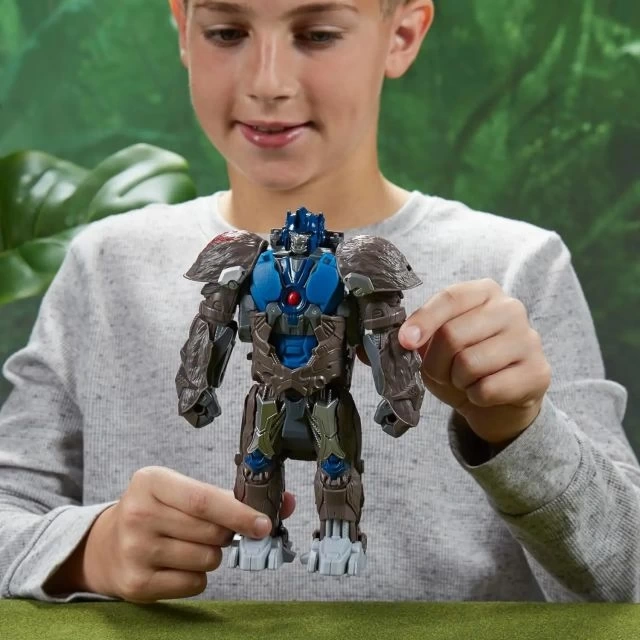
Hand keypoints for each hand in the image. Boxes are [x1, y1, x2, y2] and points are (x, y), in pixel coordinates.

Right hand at [45, 467, 294, 602]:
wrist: (105, 544)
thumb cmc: (156, 511)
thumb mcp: (182, 490)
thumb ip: (231, 496)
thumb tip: (287, 503)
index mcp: (152, 482)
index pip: (204, 500)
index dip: (239, 513)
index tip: (264, 523)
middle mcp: (138, 514)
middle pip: (211, 532)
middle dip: (225, 533)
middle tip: (215, 530)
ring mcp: (135, 551)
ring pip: (206, 559)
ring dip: (211, 555)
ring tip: (188, 544)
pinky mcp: (136, 583)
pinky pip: (194, 583)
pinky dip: (196, 576)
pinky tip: (177, 564)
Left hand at [398, 279, 550, 446]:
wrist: (499, 400)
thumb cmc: (462, 364)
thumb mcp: (433, 347)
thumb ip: (406, 339)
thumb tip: (365, 351)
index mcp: (483, 292)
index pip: (449, 298)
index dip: (422, 322)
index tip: (405, 342)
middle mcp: (511, 309)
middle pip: (453, 335)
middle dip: (436, 363)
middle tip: (442, 372)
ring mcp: (530, 339)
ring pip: (470, 364)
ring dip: (456, 382)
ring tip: (465, 381)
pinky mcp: (539, 373)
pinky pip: (489, 389)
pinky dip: (475, 398)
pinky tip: (483, 393)